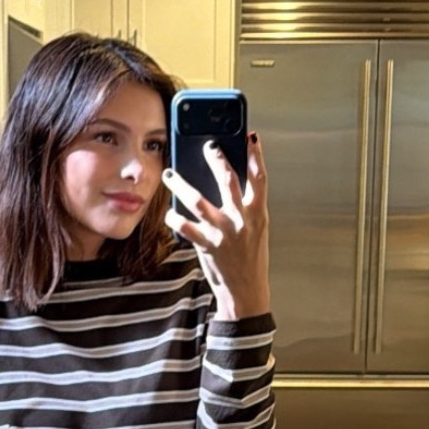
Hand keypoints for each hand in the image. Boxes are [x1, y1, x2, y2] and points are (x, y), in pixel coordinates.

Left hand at [162, 131, 269, 319]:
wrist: (246, 291)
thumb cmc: (249, 256)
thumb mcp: (255, 229)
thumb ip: (245, 206)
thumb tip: (229, 180)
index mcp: (257, 214)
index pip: (260, 178)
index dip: (256, 156)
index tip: (250, 137)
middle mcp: (242, 220)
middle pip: (229, 181)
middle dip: (218, 160)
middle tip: (207, 146)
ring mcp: (224, 233)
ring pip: (199, 201)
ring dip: (181, 186)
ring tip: (170, 175)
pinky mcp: (207, 246)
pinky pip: (186, 228)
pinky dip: (175, 219)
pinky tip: (168, 213)